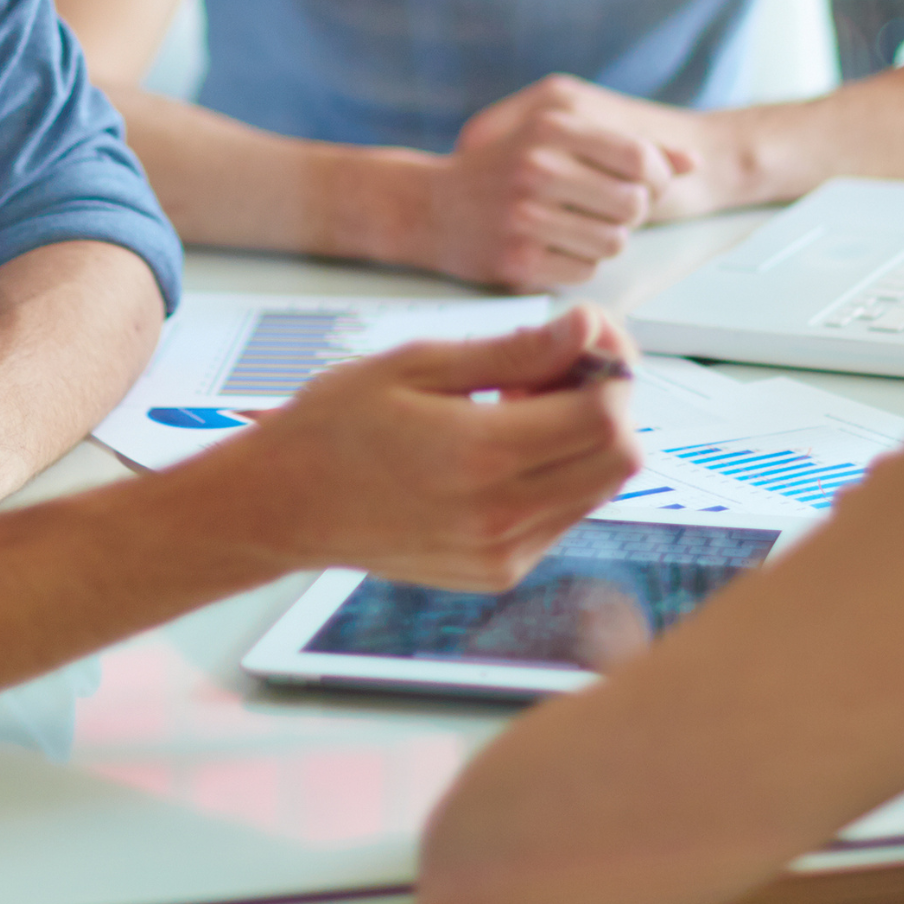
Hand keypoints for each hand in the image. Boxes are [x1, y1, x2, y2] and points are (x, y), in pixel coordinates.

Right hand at [210, 305, 642, 592]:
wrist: (284, 505)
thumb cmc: (337, 425)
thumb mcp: (418, 364)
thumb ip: (513, 352)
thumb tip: (586, 331)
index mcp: (480, 456)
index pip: (604, 417)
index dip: (610, 368)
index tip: (583, 338)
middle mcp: (500, 516)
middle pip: (619, 459)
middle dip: (606, 403)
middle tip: (550, 371)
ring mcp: (502, 554)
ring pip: (598, 489)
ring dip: (581, 440)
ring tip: (514, 410)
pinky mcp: (498, 572)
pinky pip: (563, 516)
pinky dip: (555, 476)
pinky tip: (499, 451)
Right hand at [425, 77, 705, 286]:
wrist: (427, 206)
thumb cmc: (501, 168)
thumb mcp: (556, 134)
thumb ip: (626, 143)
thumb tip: (693, 161)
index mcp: (550, 124)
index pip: (639, 158)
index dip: (654, 177)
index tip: (639, 183)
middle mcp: (537, 166)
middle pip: (633, 204)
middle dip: (629, 212)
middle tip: (603, 208)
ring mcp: (526, 214)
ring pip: (615, 241)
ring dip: (604, 239)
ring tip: (574, 225)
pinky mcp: (519, 258)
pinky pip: (586, 270)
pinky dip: (577, 262)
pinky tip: (550, 245)